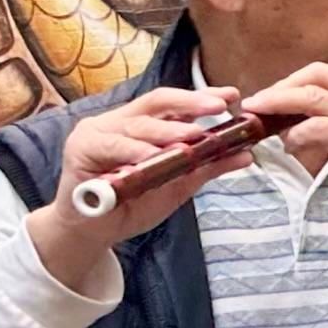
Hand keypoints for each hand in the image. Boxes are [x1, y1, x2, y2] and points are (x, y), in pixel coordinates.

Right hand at [28, 85, 248, 289]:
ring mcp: (98, 131)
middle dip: (190, 103)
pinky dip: (133, 151)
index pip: (174, 104)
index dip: (201, 98)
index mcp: (143, 124)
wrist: (96, 232)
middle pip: (156, 103)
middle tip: (218, 107)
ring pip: (137, 124)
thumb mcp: (178, 184)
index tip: (230, 96)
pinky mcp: (81, 149)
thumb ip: (207, 167)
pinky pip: (111, 146)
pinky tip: (152, 156)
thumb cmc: (133, 203)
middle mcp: (120, 121)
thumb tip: (246, 154)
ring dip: (167, 131)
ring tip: (194, 135)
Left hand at [243, 62, 327, 251]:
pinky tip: (291, 147)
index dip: (293, 80)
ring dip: (278, 107)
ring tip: (263, 123)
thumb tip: (289, 107)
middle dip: (281, 88)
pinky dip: (294, 136)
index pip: (327, 71)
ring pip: (310, 97)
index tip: (272, 95)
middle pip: (316, 75)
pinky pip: (312, 127)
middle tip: (258, 105)